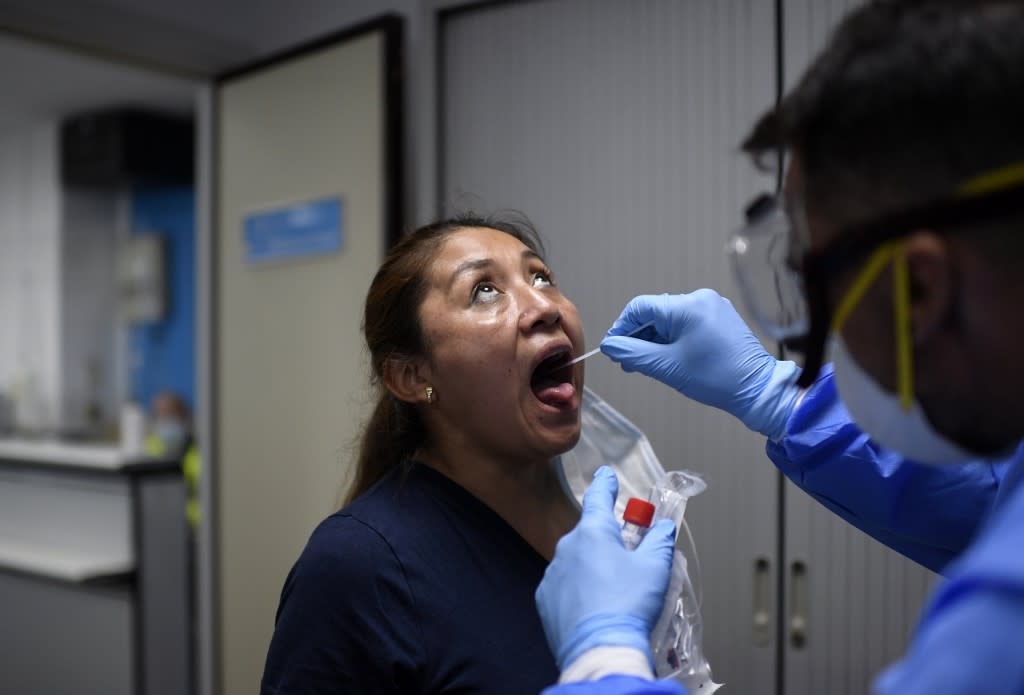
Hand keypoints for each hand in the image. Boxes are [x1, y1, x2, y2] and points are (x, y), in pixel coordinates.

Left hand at [536, 467, 675, 670]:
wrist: (599, 650)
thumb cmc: (628, 605)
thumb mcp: (655, 568)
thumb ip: (659, 541)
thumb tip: (662, 527)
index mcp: (593, 533)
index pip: (598, 498)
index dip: (605, 485)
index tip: (605, 475)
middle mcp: (567, 547)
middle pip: (590, 534)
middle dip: (607, 540)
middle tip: (627, 556)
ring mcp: (552, 574)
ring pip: (576, 561)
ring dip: (592, 567)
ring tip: (613, 591)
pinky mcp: (545, 599)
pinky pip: (565, 585)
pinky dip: (579, 589)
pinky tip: (595, 605)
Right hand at [600, 289, 800, 439]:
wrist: (758, 390)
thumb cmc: (717, 378)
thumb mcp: (666, 367)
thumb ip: (632, 354)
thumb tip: (610, 346)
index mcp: (688, 306)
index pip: (639, 307)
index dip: (621, 328)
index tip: (614, 348)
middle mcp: (701, 299)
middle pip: (655, 313)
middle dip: (638, 337)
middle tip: (628, 362)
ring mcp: (713, 308)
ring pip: (670, 320)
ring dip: (655, 340)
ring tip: (648, 364)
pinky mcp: (721, 320)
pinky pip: (687, 324)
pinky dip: (673, 340)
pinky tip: (669, 359)